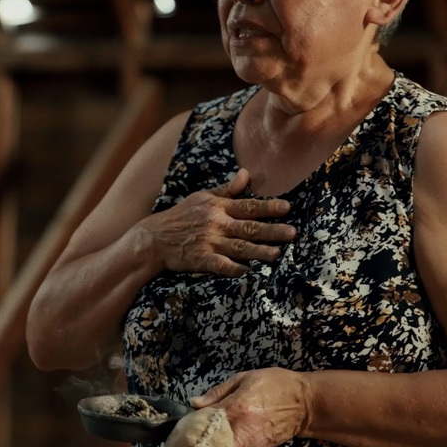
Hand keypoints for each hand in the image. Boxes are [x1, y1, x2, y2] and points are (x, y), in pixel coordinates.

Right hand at [136, 168, 295, 276]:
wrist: (154, 238)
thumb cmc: (181, 216)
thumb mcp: (202, 197)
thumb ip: (227, 189)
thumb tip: (246, 174)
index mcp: (218, 207)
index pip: (248, 206)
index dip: (268, 207)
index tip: (287, 208)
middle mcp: (216, 224)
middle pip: (249, 227)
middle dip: (272, 230)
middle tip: (292, 233)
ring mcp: (209, 242)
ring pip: (239, 247)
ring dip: (259, 251)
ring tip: (277, 253)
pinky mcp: (201, 259)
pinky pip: (222, 265)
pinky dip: (235, 269)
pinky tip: (251, 273)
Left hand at [190, 367, 307, 446]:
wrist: (305, 403)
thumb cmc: (276, 385)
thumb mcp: (245, 378)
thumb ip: (218, 391)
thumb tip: (195, 403)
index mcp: (236, 408)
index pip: (203, 422)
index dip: (189, 424)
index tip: (182, 424)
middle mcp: (241, 430)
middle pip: (208, 446)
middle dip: (195, 444)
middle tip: (184, 441)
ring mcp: (249, 444)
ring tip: (200, 442)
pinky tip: (218, 443)